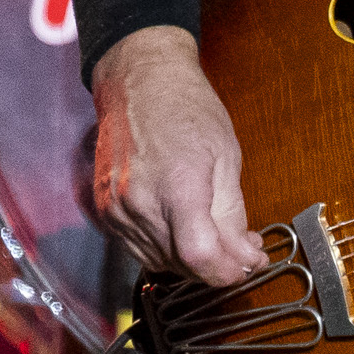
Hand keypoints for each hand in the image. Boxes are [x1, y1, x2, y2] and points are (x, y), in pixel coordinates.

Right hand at [90, 27, 265, 284]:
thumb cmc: (185, 107)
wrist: (138, 81)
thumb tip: (245, 255)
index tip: (247, 266)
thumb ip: (233, 215)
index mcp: (176, 186)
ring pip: (160, 262)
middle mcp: (139, 203)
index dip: (227, 272)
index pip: (199, 256)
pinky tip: (186, 230)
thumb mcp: (227, 158)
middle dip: (217, 266)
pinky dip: (167, 249)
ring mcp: (117, 209)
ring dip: (192, 262)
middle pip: (181, 265)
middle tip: (242, 251)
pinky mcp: (105, 211)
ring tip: (218, 238)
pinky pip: (139, 248)